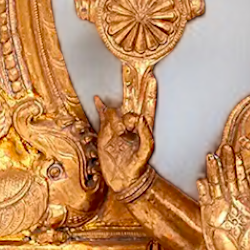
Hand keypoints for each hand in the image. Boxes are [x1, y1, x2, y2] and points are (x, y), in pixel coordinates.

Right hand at [94, 73, 155, 197]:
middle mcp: (131, 124)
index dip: (149, 92)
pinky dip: (100, 108)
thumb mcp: (146, 150)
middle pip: (132, 100)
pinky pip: (103, 116)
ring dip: (117, 119)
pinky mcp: (106, 132)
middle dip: (133, 85)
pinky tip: (98, 99)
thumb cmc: (138, 167)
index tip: (150, 78)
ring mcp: (118, 127)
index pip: (147, 105)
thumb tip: (139, 117)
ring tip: (120, 133)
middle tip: (132, 69)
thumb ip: (145, 133)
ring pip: (117, 111)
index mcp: (144, 127)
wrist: (124, 179)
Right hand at [197, 147, 249, 249]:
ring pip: (216, 184)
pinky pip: (205, 200)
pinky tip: (201, 180)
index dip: (241, 166)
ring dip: (214, 171)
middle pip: (229, 177)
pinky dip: (203, 191)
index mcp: (248, 202)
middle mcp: (234, 202)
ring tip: (211, 157)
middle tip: (225, 146)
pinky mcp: (209, 217)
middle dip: (227, 162)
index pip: (244, 179)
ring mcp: (220, 208)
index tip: (239, 153)